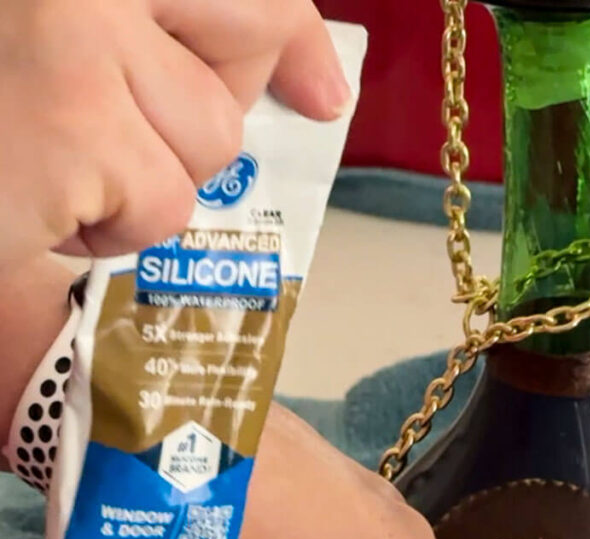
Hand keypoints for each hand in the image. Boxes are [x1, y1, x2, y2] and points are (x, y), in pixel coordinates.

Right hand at [0, 0, 347, 263]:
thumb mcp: (67, 31)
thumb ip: (172, 34)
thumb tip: (323, 86)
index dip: (289, 41)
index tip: (319, 88)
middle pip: (227, 86)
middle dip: (184, 127)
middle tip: (99, 123)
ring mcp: (74, 50)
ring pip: (202, 154)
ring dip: (137, 180)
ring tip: (49, 157)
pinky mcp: (64, 138)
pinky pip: (154, 209)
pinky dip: (103, 226)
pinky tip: (35, 195)